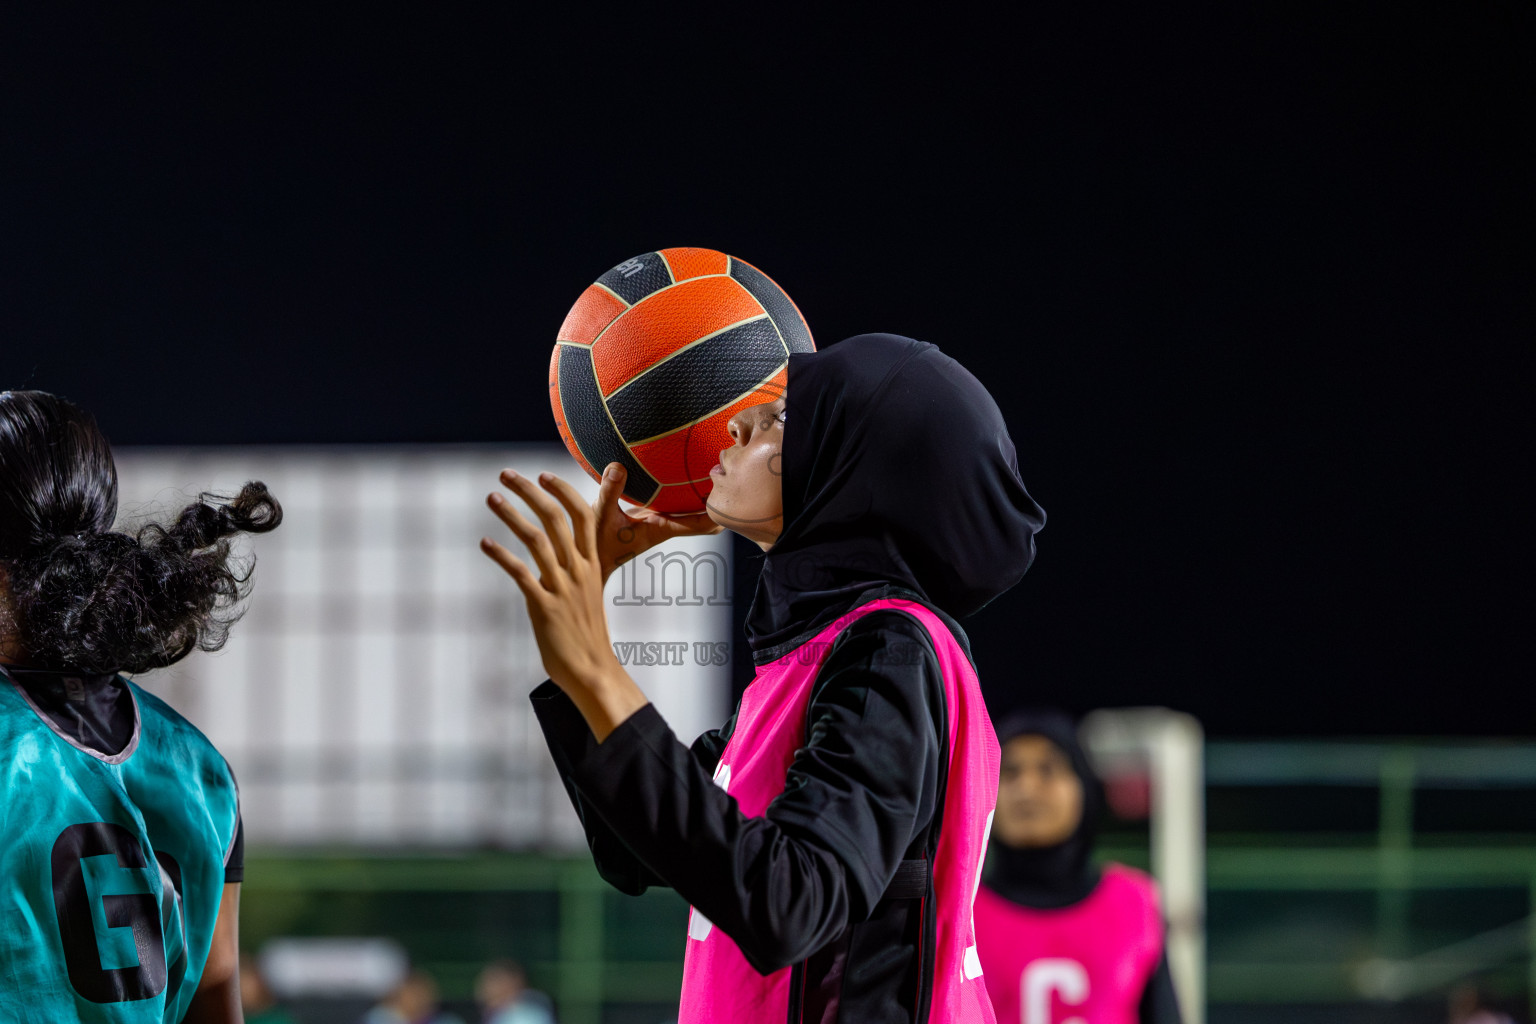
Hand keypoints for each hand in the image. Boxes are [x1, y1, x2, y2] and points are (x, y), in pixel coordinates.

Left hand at [481, 468, 647, 740]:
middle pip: (556, 518)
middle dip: (530, 492)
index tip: (543, 476)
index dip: (563, 492)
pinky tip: (485, 544)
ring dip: (511, 515)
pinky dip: (501, 555)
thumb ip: (576, 570)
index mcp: (591, 565)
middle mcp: (578, 571)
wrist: (594, 671)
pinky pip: (521, 573)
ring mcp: (562, 588)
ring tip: (492, 498)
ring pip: (537, 540)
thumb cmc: (587, 634)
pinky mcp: (544, 607)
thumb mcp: (588, 594)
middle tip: (506, 474)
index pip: (583, 516)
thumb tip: (559, 555)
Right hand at [593, 463, 721, 584]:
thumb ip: (610, 491)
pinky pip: (675, 506)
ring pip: (692, 514)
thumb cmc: (594, 542)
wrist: (587, 557)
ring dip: (704, 500)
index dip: (718, 513)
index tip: (731, 495)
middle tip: (731, 479)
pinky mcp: (650, 517)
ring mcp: (658, 522)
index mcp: (661, 529)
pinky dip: (684, 494)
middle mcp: (665, 526)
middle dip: (720, 505)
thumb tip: (618, 466)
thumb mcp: (600, 514)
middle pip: (706, 521)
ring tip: (714, 472)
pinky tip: (683, 473)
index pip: (701, 524)